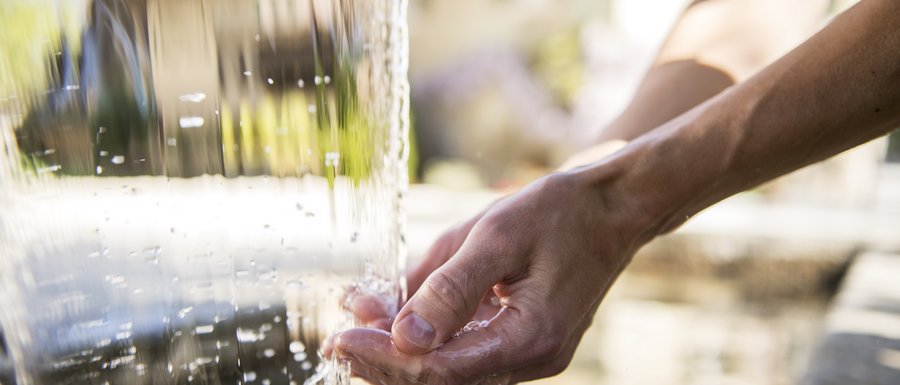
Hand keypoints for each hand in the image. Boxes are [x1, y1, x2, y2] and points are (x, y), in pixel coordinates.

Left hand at [331, 169, 651, 383]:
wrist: (613, 207)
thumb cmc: (560, 212)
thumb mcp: (498, 236)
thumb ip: (450, 288)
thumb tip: (403, 338)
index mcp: (531, 337)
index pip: (442, 370)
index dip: (385, 357)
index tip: (341, 334)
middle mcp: (531, 358)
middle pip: (442, 380)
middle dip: (384, 359)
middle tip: (337, 335)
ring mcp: (528, 354)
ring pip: (449, 368)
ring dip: (399, 346)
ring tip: (356, 316)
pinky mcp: (520, 340)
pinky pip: (463, 349)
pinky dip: (425, 333)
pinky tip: (392, 310)